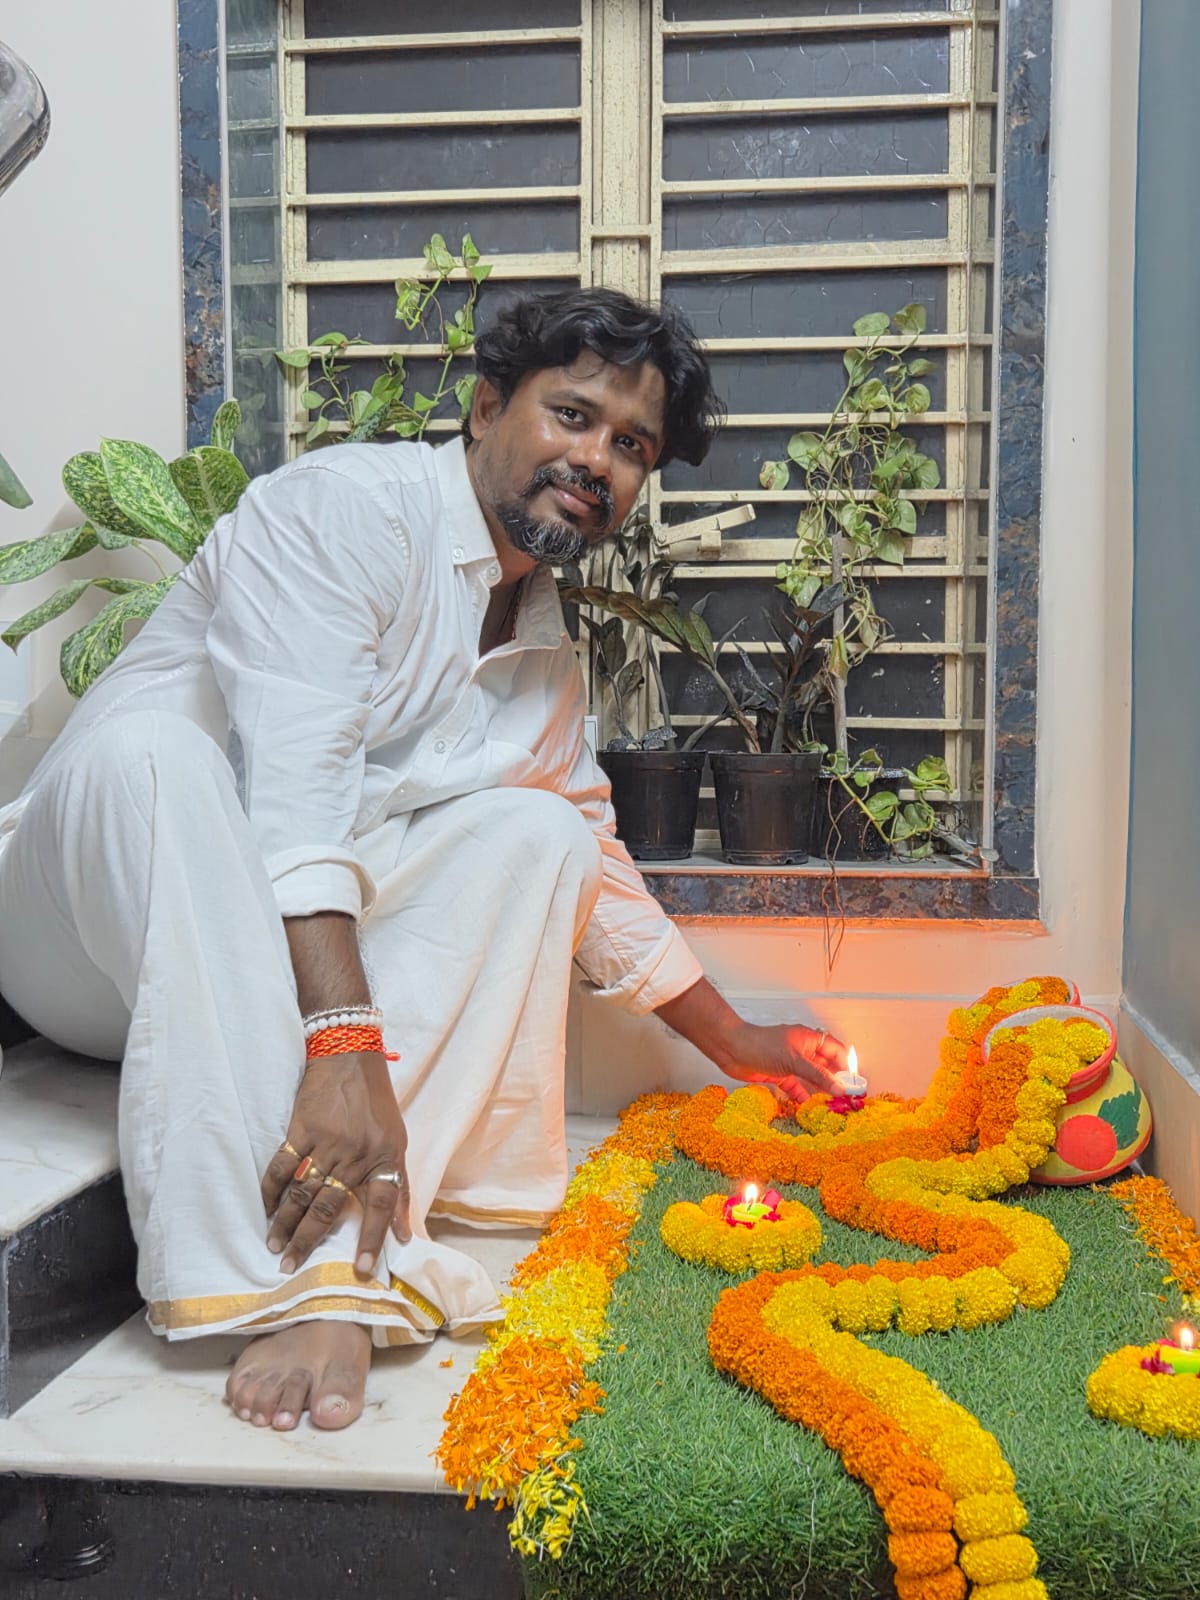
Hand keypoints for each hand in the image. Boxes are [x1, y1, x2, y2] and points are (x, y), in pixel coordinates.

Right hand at [261, 1051, 410, 1277]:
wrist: (350, 1056)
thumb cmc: (376, 1104)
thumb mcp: (398, 1142)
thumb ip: (399, 1188)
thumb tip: (404, 1234)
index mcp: (384, 1157)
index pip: (380, 1206)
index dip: (372, 1238)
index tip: (361, 1269)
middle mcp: (355, 1154)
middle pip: (329, 1206)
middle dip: (308, 1240)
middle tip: (290, 1266)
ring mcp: (326, 1142)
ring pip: (302, 1192)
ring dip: (286, 1222)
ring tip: (274, 1247)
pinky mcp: (300, 1129)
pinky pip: (282, 1166)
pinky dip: (271, 1189)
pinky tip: (265, 1209)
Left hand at [720, 1022, 849, 1104]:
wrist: (731, 1049)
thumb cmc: (761, 1045)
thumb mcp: (795, 1061)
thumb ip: (818, 1076)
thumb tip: (839, 1087)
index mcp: (809, 1039)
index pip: (835, 1051)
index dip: (847, 1065)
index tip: (855, 1082)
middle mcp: (802, 1050)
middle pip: (825, 1066)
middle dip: (836, 1080)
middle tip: (846, 1097)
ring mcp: (790, 1062)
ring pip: (811, 1077)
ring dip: (820, 1090)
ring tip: (831, 1105)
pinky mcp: (779, 1074)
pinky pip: (795, 1086)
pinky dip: (802, 1095)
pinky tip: (808, 1106)